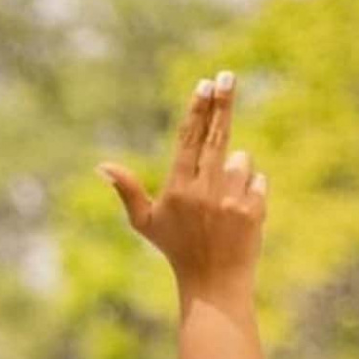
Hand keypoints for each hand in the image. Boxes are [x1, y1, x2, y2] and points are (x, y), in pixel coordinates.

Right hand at [96, 70, 266, 302]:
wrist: (213, 283)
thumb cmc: (176, 249)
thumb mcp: (145, 222)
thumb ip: (127, 190)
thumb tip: (101, 166)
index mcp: (177, 189)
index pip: (189, 140)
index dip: (198, 110)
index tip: (206, 84)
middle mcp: (203, 191)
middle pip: (216, 135)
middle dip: (223, 102)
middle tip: (228, 76)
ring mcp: (230, 200)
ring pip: (241, 160)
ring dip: (235, 174)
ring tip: (221, 206)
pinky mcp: (253, 209)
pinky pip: (258, 180)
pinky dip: (250, 192)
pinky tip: (237, 216)